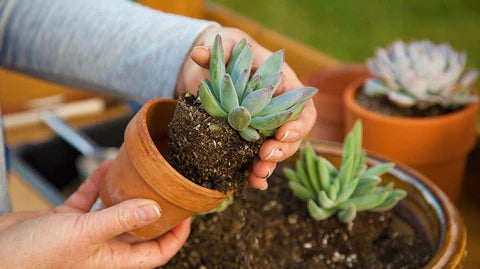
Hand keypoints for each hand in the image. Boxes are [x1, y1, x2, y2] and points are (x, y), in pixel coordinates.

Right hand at [0, 161, 189, 268]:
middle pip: (138, 229)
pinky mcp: (67, 221)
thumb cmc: (33, 257)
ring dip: (126, 192)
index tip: (187, 216)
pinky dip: (99, 184)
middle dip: (154, 208)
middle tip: (168, 187)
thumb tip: (155, 209)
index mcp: (112, 260)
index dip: (175, 237)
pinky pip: (90, 200)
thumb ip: (120, 219)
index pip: (155, 253)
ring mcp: (85, 234)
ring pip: (114, 211)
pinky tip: (108, 166)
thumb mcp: (84, 234)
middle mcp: (102, 248)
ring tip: (141, 172)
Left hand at [176, 26, 316, 189]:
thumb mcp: (227, 46)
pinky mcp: (246, 141)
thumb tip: (199, 54)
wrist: (216, 70)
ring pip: (275, 152)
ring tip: (257, 176)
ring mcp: (263, 129)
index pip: (304, 109)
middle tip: (265, 155)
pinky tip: (250, 183)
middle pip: (292, 137)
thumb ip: (218, 50)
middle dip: (282, 150)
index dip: (299, 124)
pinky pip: (255, 160)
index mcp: (284, 88)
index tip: (282, 133)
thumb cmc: (231, 53)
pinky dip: (255, 174)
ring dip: (269, 166)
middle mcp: (278, 112)